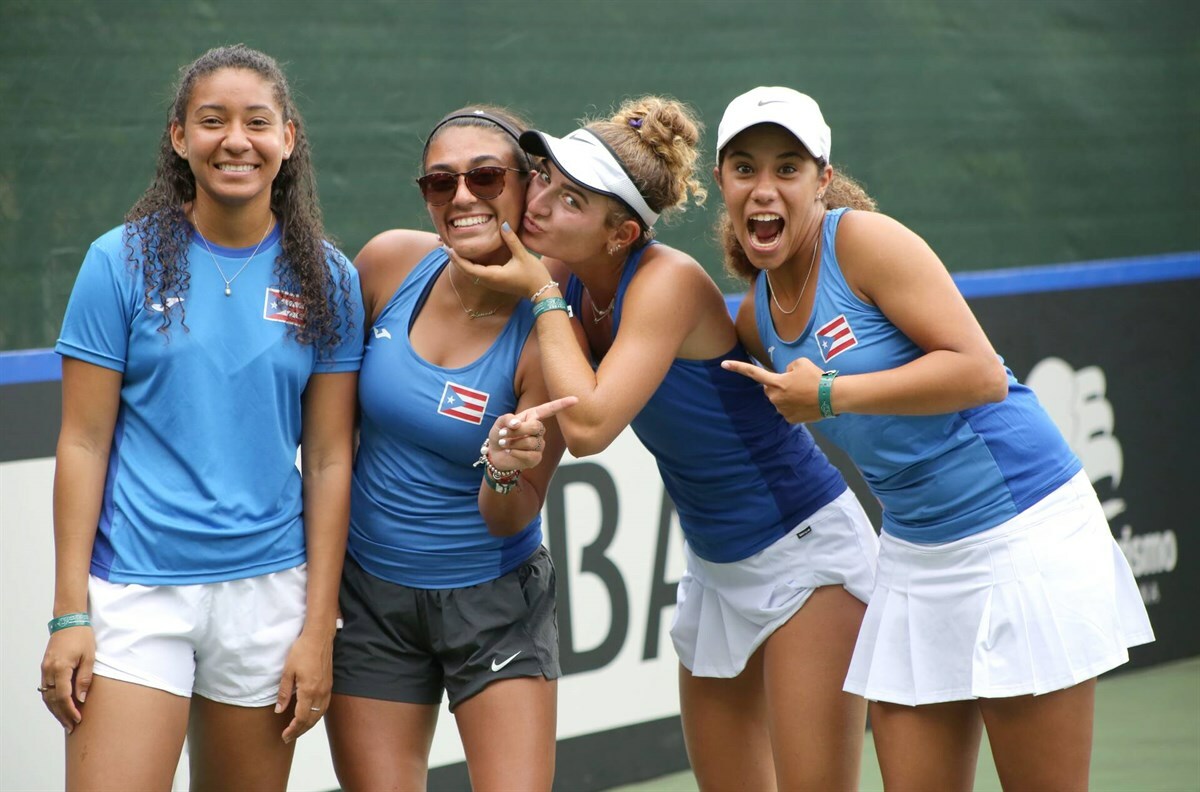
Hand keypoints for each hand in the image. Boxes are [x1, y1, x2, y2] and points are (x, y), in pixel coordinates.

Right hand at [39, 625, 95, 732]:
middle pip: (53, 699)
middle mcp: (49, 670)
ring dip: (55, 710)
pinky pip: (46, 689)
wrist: (69, 621)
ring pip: (47, 696)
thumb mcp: (89, 657)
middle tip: (72, 727)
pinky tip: (59, 707)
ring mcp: (45, 669)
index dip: (70, 710)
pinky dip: (52, 700)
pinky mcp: (45, 667)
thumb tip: (81, 699)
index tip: (78, 719)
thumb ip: (84, 678)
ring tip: (65, 722)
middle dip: (62, 715)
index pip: (63, 696)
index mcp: (60, 667)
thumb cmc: (82, 636)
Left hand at [275, 627, 333, 743]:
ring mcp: (327, 689)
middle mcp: (320, 693)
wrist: (319, 637)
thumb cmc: (302, 650)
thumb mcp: (288, 671)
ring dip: (309, 725)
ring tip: (298, 730)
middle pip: (311, 719)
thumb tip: (280, 710)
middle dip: (300, 731)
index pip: (301, 718)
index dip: (292, 729)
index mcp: (309, 691)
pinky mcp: (329, 685)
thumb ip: (284, 692)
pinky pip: (324, 707)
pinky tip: (311, 716)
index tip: (284, 735)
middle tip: (288, 737)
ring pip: (319, 715)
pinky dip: (317, 716)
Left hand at [444, 221, 553, 298]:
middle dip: (455, 260)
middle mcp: (490, 281)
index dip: (457, 259)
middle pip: (467, 272)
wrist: (542, 292)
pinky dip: (469, 267)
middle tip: (445, 248)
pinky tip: (468, 260)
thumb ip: (511, 240)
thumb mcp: (522, 255)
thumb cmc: (534, 275)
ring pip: (472, 275)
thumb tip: (503, 224)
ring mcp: (493, 284)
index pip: (469, 268)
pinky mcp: (497, 283)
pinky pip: (478, 276)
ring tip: (453, 253)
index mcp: (493, 275)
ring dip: (461, 264)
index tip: (448, 249)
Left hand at [486, 395, 577, 471]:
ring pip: (530, 442)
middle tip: (504, 433)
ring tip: (504, 443)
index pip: (549, 409)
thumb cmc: (500, 434)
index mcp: (532, 416)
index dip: (562, 404)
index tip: (575, 400)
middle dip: (517, 431)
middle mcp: (538, 430)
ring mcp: (539, 445)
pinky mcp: (536, 458)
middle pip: (536, 427)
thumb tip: (516, 424)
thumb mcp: (500, 423)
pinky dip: (515, 453)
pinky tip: (510, 452)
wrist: (495, 454)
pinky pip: (529, 455)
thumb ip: (508, 419)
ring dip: (512, 443)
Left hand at [721, 356, 825, 423]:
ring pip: (778, 401)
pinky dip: (794, 406)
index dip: (737, 367)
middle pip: (769, 389)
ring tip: (804, 393)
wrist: (832, 396)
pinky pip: (787, 410)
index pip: (753, 373)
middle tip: (795, 383)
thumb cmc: (817, 377)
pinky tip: (806, 403)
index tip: (723, 364)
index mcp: (776, 382)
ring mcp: (782, 410)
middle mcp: (775, 398)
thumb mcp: (801, 363)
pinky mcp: (789, 419)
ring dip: (787, 396)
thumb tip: (785, 376)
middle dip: (777, 386)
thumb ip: (788, 368)